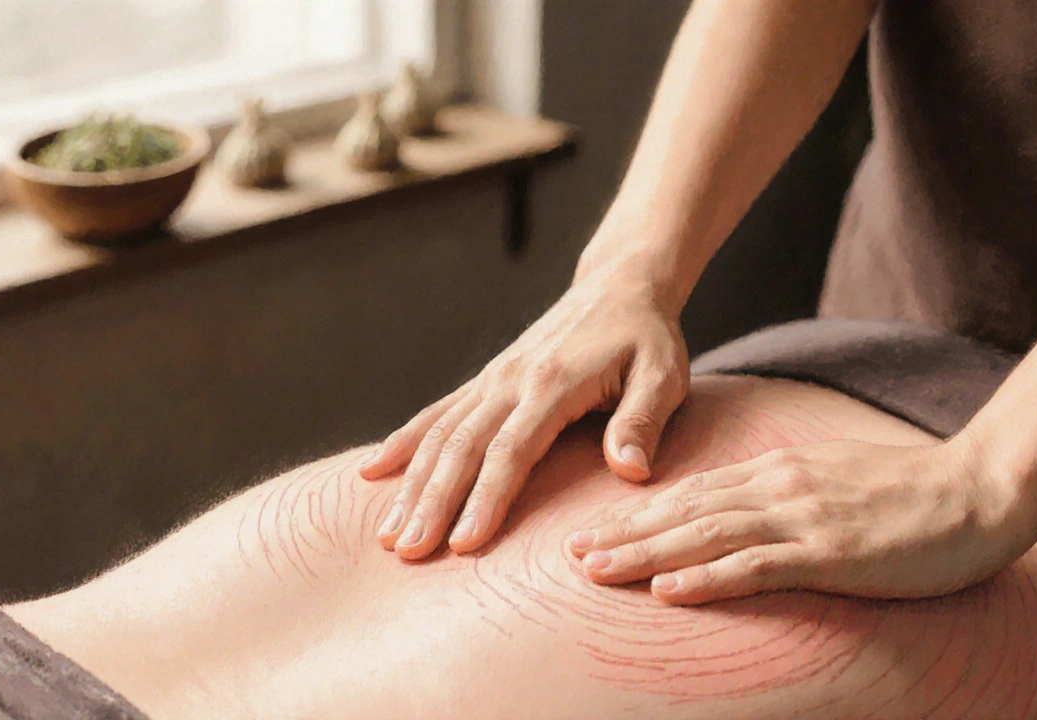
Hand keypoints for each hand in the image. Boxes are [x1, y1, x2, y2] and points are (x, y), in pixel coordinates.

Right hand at [360, 266, 689, 559]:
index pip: (510, 450)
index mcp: (553, 383)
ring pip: (439, 434)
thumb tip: (630, 471)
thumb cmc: (646, 338)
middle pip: (461, 447)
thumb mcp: (663, 375)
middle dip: (431, 502)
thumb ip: (643, 422)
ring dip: (411, 484)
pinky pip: (436, 413)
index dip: (486, 498)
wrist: (618, 286)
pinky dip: (402, 442)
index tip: (464, 544)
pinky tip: (373, 472)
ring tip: (389, 535)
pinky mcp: (486, 380)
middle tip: (408, 552)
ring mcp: (492, 379)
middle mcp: (511, 380)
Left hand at [568, 439, 1030, 603]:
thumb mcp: (834, 480)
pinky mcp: (830, 553)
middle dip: (623, 534)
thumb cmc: (911, 492)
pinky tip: (668, 591)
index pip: (692, 493)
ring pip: (705, 535)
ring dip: (645, 555)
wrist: (979, 488)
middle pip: (684, 512)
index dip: (639, 513)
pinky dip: (706, 578)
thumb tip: (747, 514)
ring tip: (596, 571)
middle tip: (570, 554)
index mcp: (779, 470)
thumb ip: (788, 493)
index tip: (595, 529)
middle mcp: (778, 487)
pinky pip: (756, 566)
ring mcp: (802, 518)